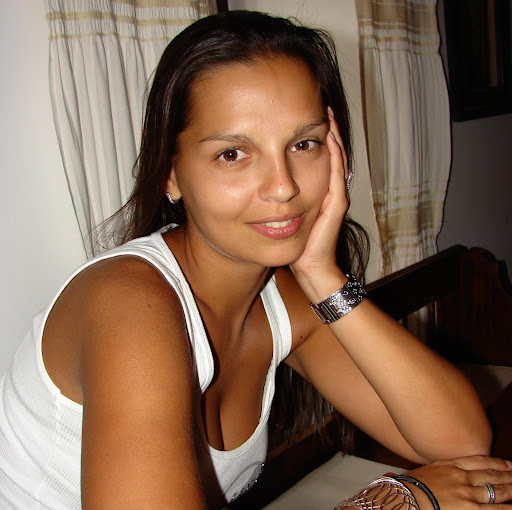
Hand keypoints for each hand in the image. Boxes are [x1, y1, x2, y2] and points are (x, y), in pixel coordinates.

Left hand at [290, 107, 349, 281]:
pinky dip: (334, 154)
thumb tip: (255, 181)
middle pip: (328, 150)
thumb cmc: (295, 242)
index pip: (315, 154)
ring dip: (331, 134)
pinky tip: (329, 137)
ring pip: (336, 157)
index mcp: (315, 188)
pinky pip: (336, 173)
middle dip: (323, 127)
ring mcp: (334, 194)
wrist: (309, 266)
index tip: (301, 112)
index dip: (310, 134)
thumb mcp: (281, 213)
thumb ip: (275, 196)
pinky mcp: (336, 203)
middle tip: (318, 103)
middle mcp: (327, 188)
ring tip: (325, 112)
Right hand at [406, 455, 511, 507]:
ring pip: (497, 490)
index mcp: (450, 465)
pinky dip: (507, 507)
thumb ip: (440, 471)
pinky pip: (495, 509)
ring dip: (511, 489)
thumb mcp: (426, 471)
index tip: (506, 463)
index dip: (496, 462)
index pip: (479, 460)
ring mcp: (468, 493)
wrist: (407, 497)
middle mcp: (462, 477)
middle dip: (508, 475)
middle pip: (491, 474)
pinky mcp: (471, 509)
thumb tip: (444, 473)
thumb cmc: (411, 486)